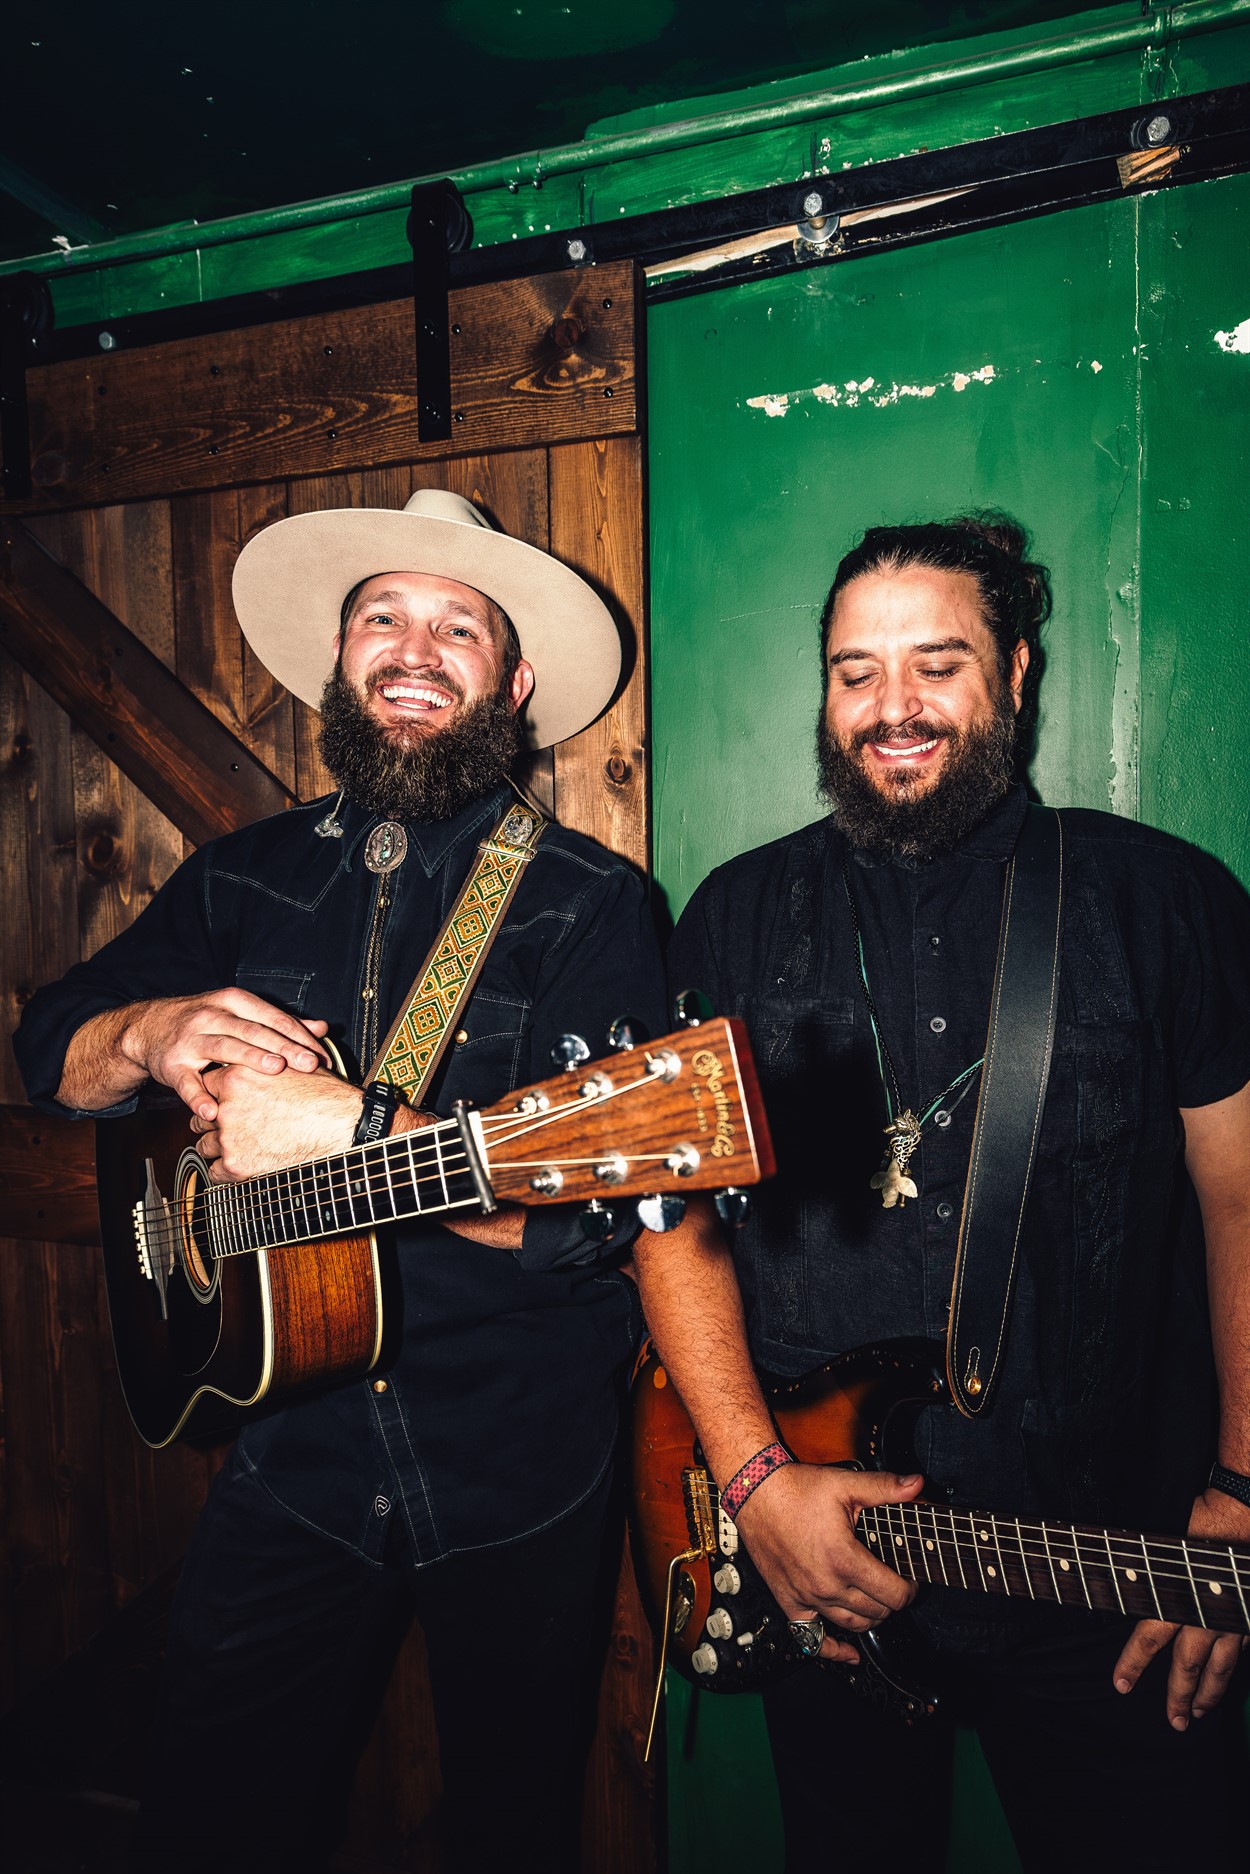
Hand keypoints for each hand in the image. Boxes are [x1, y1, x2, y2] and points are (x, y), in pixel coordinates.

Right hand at [123, 990, 329, 1119]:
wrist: (150, 1028)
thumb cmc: (205, 1022)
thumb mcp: (240, 1014)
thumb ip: (280, 1022)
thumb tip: (321, 1027)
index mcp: (232, 1002)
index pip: (272, 1018)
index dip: (298, 1036)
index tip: (321, 1055)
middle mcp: (211, 1016)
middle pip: (253, 1031)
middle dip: (284, 1047)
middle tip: (309, 1063)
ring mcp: (190, 1040)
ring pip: (224, 1047)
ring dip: (250, 1058)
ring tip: (274, 1071)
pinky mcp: (172, 1065)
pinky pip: (186, 1083)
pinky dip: (198, 1097)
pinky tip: (212, 1110)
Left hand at [194, 1062, 361, 1180]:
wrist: (341, 1127)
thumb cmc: (325, 1097)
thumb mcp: (291, 1068)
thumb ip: (267, 1064)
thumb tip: (266, 1060)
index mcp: (237, 1077)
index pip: (207, 1086)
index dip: (217, 1096)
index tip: (224, 1103)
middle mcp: (227, 1105)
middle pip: (201, 1116)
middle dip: (213, 1123)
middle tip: (230, 1127)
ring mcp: (229, 1135)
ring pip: (205, 1145)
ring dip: (218, 1148)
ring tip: (237, 1148)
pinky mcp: (236, 1163)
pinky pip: (215, 1172)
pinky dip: (226, 1171)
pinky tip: (242, 1164)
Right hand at [735, 1463, 923, 1664]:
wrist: (755, 1492)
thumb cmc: (797, 1489)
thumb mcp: (846, 1484)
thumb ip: (885, 1488)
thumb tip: (917, 1484)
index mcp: (844, 1559)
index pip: (894, 1594)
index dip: (911, 1589)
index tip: (912, 1579)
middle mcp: (826, 1585)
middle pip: (877, 1612)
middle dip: (893, 1600)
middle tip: (896, 1583)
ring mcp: (807, 1597)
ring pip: (853, 1625)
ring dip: (872, 1617)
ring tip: (878, 1600)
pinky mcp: (789, 1602)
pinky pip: (812, 1639)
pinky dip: (833, 1650)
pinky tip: (850, 1654)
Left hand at [1113, 1486, 1249, 1727]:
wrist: (1244, 1510)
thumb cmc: (1202, 1518)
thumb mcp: (1163, 1539)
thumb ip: (1146, 1569)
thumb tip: (1125, 1581)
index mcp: (1179, 1596)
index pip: (1150, 1637)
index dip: (1133, 1663)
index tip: (1120, 1684)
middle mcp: (1207, 1614)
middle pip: (1189, 1665)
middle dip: (1179, 1696)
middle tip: (1174, 1722)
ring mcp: (1234, 1617)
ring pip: (1222, 1666)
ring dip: (1210, 1693)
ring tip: (1200, 1713)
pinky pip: (1242, 1647)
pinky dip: (1234, 1666)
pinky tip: (1229, 1677)